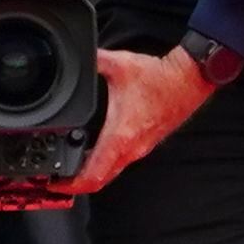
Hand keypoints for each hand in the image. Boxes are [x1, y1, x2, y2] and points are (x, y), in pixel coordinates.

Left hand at [52, 47, 214, 194]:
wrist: (189, 80)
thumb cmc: (160, 78)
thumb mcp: (119, 64)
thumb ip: (93, 61)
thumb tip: (76, 57)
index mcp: (120, 135)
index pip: (93, 176)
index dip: (70, 186)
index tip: (54, 185)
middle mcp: (131, 149)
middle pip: (100, 181)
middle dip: (76, 185)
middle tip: (56, 180)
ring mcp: (140, 149)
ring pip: (111, 172)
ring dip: (91, 174)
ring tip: (70, 167)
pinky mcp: (145, 143)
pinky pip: (120, 162)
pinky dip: (104, 163)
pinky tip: (94, 151)